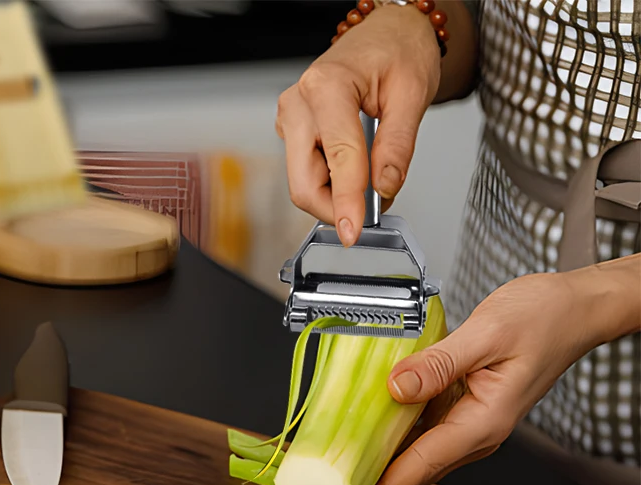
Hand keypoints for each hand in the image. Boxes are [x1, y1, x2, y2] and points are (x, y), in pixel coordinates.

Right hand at [275, 5, 440, 245]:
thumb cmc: (396, 50)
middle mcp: (299, 104)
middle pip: (305, 183)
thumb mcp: (412, 94)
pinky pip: (306, 174)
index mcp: (326, 87)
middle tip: (369, 213)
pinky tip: (353, 170)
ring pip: (303, 184)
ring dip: (335, 197)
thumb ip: (397, 146)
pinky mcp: (293, 132)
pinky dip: (331, 184)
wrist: (385, 33)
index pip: (336, 159)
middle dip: (336, 207)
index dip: (346, 202)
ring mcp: (291, 119)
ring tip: (368, 181)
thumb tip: (384, 187)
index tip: (354, 231)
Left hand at [355, 270, 606, 484]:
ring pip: (415, 451)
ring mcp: (469, 423)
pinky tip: (365, 424)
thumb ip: (439, 364)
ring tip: (334, 462)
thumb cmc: (544, 319)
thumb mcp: (487, 333)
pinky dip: (392, 431)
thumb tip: (394, 388)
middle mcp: (475, 432)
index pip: (421, 468)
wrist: (573, 310)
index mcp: (483, 423)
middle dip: (370, 484)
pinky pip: (422, 428)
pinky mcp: (463, 408)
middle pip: (413, 469)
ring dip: (378, 460)